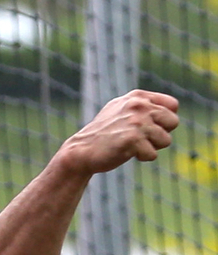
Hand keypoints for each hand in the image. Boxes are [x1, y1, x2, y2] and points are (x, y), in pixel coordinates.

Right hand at [62, 89, 178, 175]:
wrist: (81, 151)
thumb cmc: (102, 134)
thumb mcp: (120, 109)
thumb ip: (143, 105)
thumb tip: (172, 106)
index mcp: (137, 96)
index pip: (172, 106)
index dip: (164, 121)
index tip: (147, 127)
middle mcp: (139, 105)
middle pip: (173, 122)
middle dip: (159, 135)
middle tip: (138, 138)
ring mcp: (136, 122)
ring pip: (166, 140)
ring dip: (150, 148)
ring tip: (130, 145)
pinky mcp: (133, 139)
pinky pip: (152, 154)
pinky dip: (141, 158)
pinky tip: (125, 153)